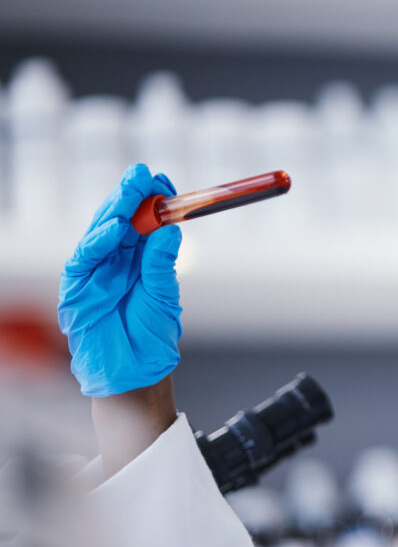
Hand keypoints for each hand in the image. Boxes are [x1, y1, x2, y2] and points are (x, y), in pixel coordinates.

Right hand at [59, 163, 182, 396]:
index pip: (144, 221)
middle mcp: (116, 260)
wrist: (134, 371)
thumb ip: (162, 264)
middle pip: (119, 219)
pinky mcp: (76, 289)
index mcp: (139, 258)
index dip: (152, 199)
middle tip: (143, 175)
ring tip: (132, 194)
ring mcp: (94, 272)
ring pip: (99, 233)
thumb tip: (171, 230)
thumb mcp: (164, 294)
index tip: (166, 181)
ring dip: (114, 211)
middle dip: (130, 196)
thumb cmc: (151, 334)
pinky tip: (116, 229)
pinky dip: (98, 242)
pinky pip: (84, 259)